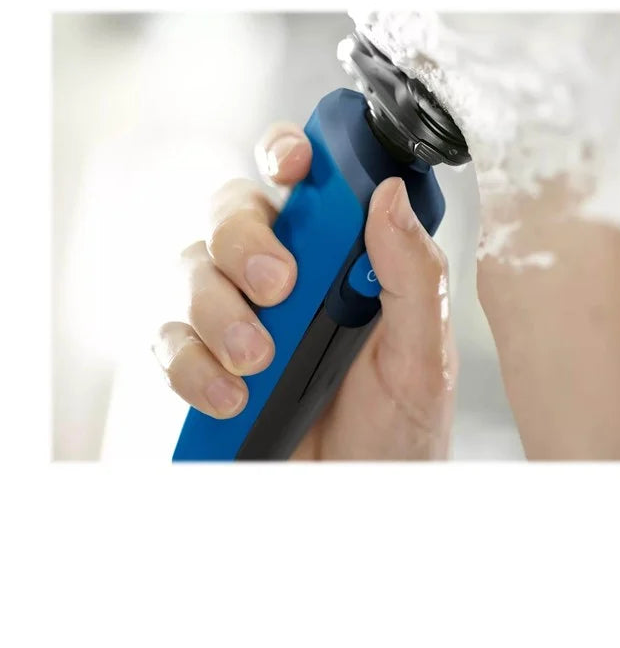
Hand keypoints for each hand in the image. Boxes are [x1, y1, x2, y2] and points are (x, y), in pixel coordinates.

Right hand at [152, 122, 456, 458]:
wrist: (361, 493)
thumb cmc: (402, 424)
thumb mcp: (424, 351)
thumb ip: (414, 275)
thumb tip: (390, 197)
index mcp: (343, 257)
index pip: (305, 181)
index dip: (286, 154)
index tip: (292, 166)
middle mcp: (287, 275)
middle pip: (233, 213)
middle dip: (245, 241)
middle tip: (278, 285)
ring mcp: (242, 316)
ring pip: (192, 269)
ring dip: (218, 311)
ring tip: (258, 360)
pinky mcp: (207, 363)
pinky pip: (168, 340)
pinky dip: (189, 366)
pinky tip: (231, 396)